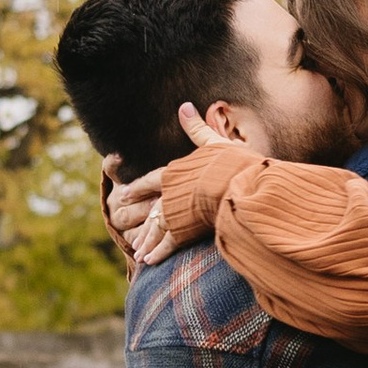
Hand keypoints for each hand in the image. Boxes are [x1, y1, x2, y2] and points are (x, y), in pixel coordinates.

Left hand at [107, 104, 234, 270]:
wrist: (242, 185)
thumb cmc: (233, 162)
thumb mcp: (215, 142)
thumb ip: (197, 128)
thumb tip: (184, 106)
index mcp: (177, 171)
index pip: (153, 180)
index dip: (139, 187)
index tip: (125, 194)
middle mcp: (171, 193)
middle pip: (151, 210)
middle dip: (141, 222)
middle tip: (129, 234)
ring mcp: (176, 212)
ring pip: (156, 229)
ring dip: (147, 242)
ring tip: (139, 254)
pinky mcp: (185, 229)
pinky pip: (168, 243)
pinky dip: (158, 252)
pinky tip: (149, 261)